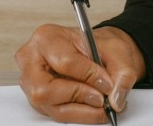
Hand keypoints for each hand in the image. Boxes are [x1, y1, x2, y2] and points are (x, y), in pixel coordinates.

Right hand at [16, 24, 145, 123]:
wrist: (97, 52)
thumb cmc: (100, 46)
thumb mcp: (117, 52)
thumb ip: (122, 74)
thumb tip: (116, 99)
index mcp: (47, 37)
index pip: (64, 62)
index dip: (88, 76)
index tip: (107, 84)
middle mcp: (31, 61)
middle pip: (45, 90)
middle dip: (79, 96)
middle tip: (102, 98)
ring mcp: (31, 83)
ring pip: (51, 106)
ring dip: (81, 110)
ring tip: (101, 104)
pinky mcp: (38, 99)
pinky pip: (57, 114)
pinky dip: (79, 114)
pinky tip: (93, 107)